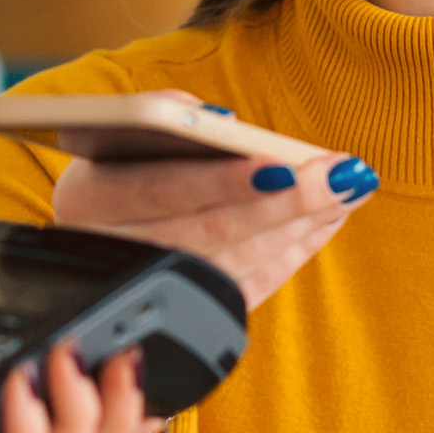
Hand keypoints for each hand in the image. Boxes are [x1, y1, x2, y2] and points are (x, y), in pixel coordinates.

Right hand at [49, 103, 377, 308]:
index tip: (283, 164)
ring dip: (300, 227)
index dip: (224, 179)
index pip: (160, 189)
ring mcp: (151, 290)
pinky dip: (290, 257)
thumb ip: (162, 117)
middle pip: (211, 230)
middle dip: (286, 202)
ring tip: (347, 190)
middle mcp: (114, 252)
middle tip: (343, 176)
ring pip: (237, 264)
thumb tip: (220, 119)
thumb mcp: (115, 135)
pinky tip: (323, 224)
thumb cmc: (114, 168)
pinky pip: (247, 289)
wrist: (94, 236)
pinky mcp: (185, 315)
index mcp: (87, 199)